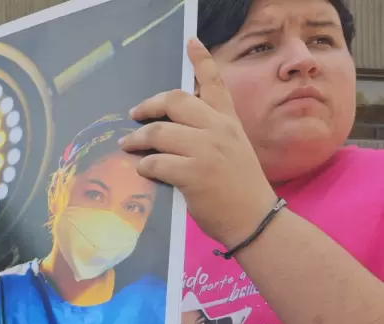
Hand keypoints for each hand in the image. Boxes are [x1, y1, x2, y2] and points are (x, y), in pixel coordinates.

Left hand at [119, 38, 277, 248]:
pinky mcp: (193, 173)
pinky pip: (155, 162)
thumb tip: (174, 125)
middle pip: (175, 100)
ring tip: (127, 145)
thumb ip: (210, 132)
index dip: (202, 60)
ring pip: (159, 132)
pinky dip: (144, 165)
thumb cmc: (240, 189)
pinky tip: (142, 170)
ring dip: (136, 139)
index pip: (215, 83)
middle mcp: (218, 129)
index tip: (190, 42)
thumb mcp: (233, 149)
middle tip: (134, 114)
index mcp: (229, 122)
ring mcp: (206, 150)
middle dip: (148, 105)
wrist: (256, 219)